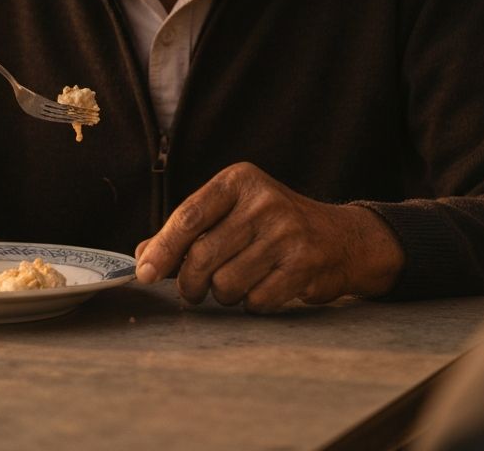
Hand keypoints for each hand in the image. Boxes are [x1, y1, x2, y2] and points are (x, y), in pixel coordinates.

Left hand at [134, 162, 403, 312]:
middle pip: (202, 256)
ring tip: (235, 282)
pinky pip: (256, 300)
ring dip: (223, 294)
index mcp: (238, 180)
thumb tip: (143, 257)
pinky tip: (263, 287)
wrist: (340, 238)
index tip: (145, 273)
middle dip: (189, 282)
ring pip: (225, 284)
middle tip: (192, 289)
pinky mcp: (304, 265)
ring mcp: (286, 232)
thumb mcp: (230, 212)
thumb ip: (188, 231)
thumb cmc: (271, 225)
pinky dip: (252, 303)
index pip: (188, 216)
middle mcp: (263, 201)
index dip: (162, 249)